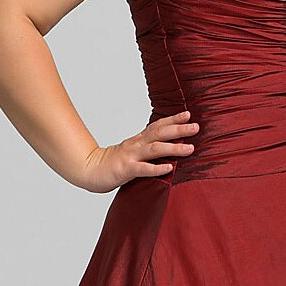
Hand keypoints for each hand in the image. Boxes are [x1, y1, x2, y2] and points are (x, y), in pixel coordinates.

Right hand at [75, 110, 199, 192]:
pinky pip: (143, 169)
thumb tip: (168, 149)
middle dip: (178, 129)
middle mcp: (136, 145)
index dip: (172, 119)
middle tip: (195, 127)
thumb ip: (147, 149)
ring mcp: (130, 156)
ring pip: (154, 149)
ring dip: (173, 148)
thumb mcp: (132, 152)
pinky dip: (157, 168)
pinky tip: (170, 168)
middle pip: (159, 133)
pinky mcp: (126, 170)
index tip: (188, 114)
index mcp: (138, 140)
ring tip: (190, 148)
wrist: (89, 170)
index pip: (157, 126)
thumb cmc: (113, 164)